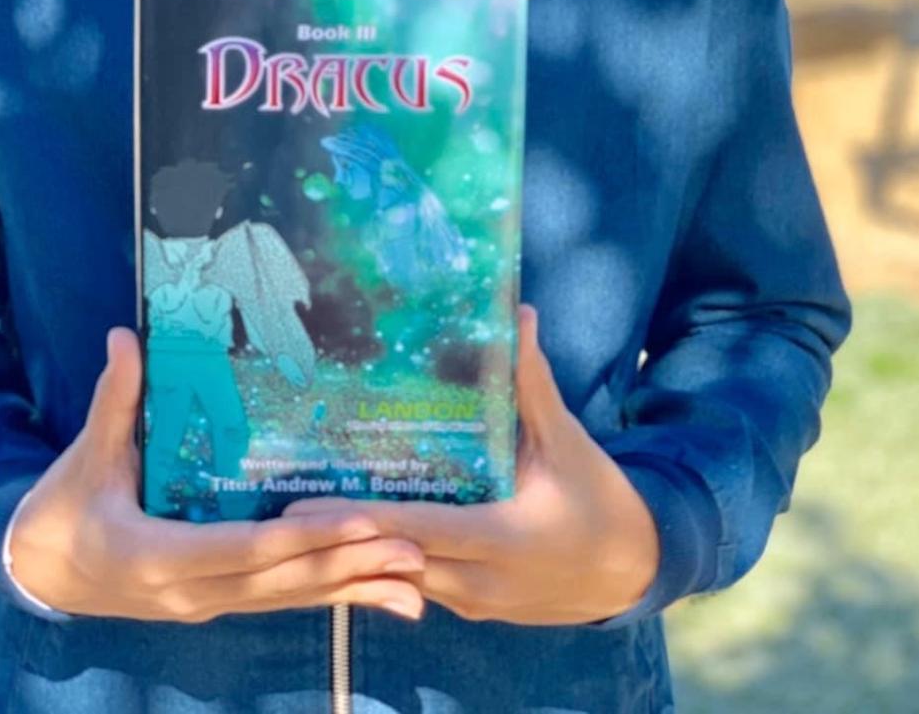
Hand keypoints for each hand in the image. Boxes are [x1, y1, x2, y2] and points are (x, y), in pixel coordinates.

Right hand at [7, 327, 426, 622]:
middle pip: (284, 584)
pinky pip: (278, 602)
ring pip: (289, 601)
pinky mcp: (214, 602)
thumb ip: (113, 399)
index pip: (247, 552)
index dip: (308, 540)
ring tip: (416, 582)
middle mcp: (192, 593)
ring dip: (353, 589)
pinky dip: (327, 596)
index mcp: (161, 558)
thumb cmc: (63, 509)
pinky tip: (372, 594)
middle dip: (352, 567)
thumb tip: (125, 335)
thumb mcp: (86, 456)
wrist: (38, 571)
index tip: (363, 523)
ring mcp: (206, 604)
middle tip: (417, 551)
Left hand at [283, 304, 659, 625]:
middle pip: (392, 562)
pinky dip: (385, 559)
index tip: (308, 508)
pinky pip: (416, 585)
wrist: (633, 569)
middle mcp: (478, 581)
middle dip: (340, 537)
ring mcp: (473, 600)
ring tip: (305, 516)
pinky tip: (353, 530)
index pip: (414, 533)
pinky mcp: (472, 604)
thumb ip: (533, 382)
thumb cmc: (599, 498)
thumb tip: (518, 314)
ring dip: (357, 551)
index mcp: (500, 540)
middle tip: (285, 503)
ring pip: (399, 580)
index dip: (359, 521)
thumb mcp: (567, 441)